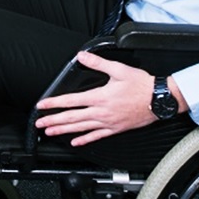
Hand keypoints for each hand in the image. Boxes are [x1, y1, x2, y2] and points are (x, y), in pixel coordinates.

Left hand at [34, 52, 160, 146]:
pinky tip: (75, 142)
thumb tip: (81, 56)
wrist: (158, 100)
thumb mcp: (118, 69)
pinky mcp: (115, 128)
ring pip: (81, 128)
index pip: (71, 101)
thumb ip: (98, 63)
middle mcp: (101, 112)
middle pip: (72, 118)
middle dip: (53, 120)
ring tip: (50, 133)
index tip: (42, 105)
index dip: (54, 103)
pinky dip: (84, 139)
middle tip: (40, 124)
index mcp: (99, 97)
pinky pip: (97, 136)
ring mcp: (108, 122)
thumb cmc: (141, 85)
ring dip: (64, 130)